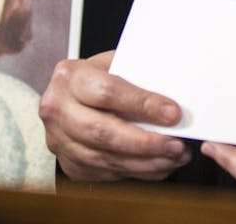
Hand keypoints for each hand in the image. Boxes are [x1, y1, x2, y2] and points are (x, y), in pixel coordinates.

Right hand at [38, 50, 190, 181]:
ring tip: (174, 157)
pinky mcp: (69, 163)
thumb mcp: (116, 63)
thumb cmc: (100, 75)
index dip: (142, 105)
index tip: (172, 114)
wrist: (72, 93)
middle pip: (102, 132)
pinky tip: (159, 166)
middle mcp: (58, 109)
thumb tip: (178, 97)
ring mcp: (59, 140)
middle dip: (144, 142)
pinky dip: (137, 172)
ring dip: (145, 162)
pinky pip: (106, 173)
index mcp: (70, 76)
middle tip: (176, 145)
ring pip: (104, 158)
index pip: (108, 93)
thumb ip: (139, 77)